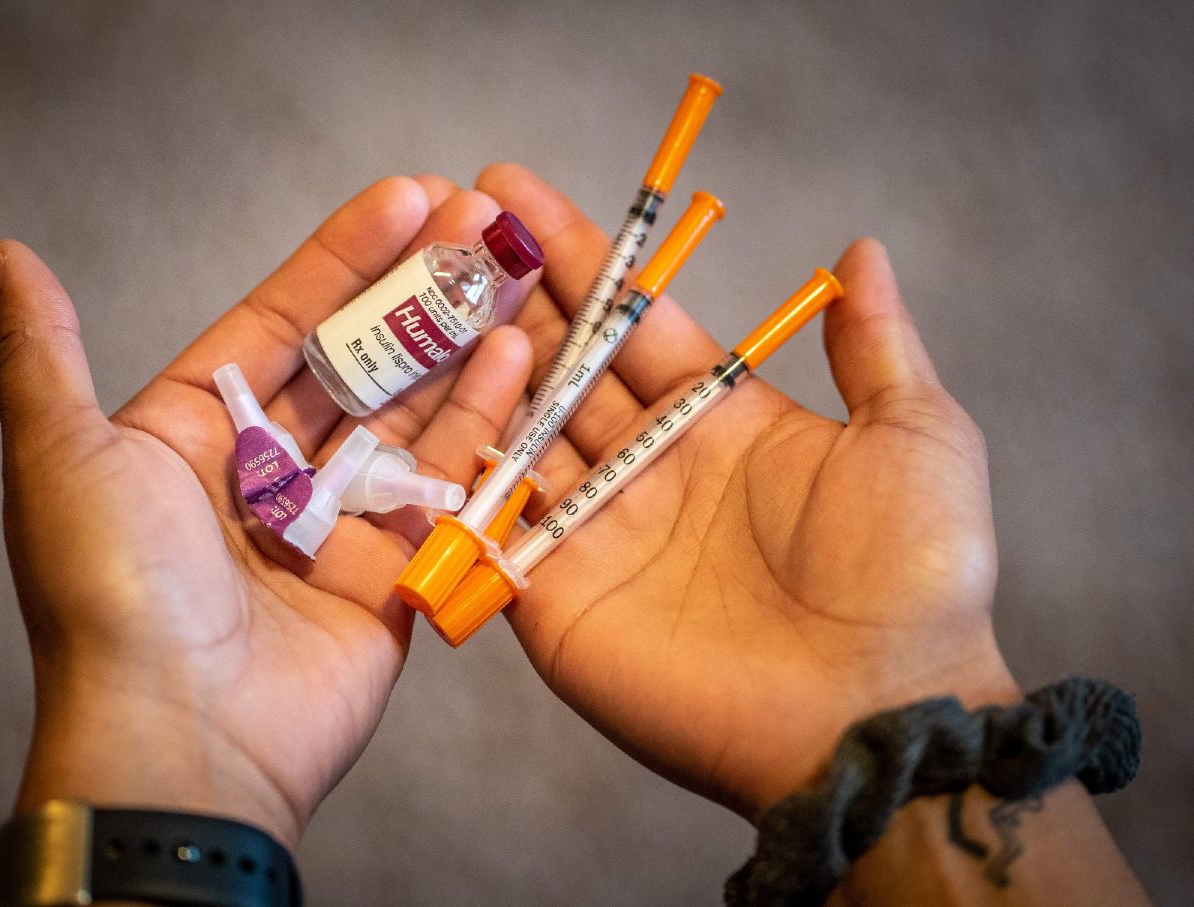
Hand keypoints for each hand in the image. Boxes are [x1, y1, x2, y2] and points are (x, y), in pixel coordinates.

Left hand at [0, 176, 534, 846]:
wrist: (180, 736)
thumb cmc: (112, 591)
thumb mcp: (63, 454)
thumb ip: (44, 351)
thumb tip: (6, 256)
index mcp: (191, 438)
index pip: (279, 324)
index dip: (342, 259)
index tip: (407, 196)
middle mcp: (265, 477)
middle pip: (355, 362)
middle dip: (416, 289)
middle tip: (479, 218)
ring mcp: (334, 526)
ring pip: (409, 414)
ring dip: (458, 340)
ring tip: (511, 269)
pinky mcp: (392, 576)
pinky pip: (445, 486)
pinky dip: (482, 422)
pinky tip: (515, 354)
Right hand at [475, 164, 1019, 817]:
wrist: (878, 714)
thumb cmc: (912, 576)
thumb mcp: (915, 438)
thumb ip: (874, 348)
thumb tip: (861, 251)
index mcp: (719, 421)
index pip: (629, 319)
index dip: (574, 255)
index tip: (511, 190)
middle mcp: (647, 469)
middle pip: (561, 366)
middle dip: (502, 297)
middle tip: (441, 227)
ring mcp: (595, 533)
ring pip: (515, 433)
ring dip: (470, 366)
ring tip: (417, 294)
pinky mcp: (554, 598)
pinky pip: (489, 523)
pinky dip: (457, 469)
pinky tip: (416, 406)